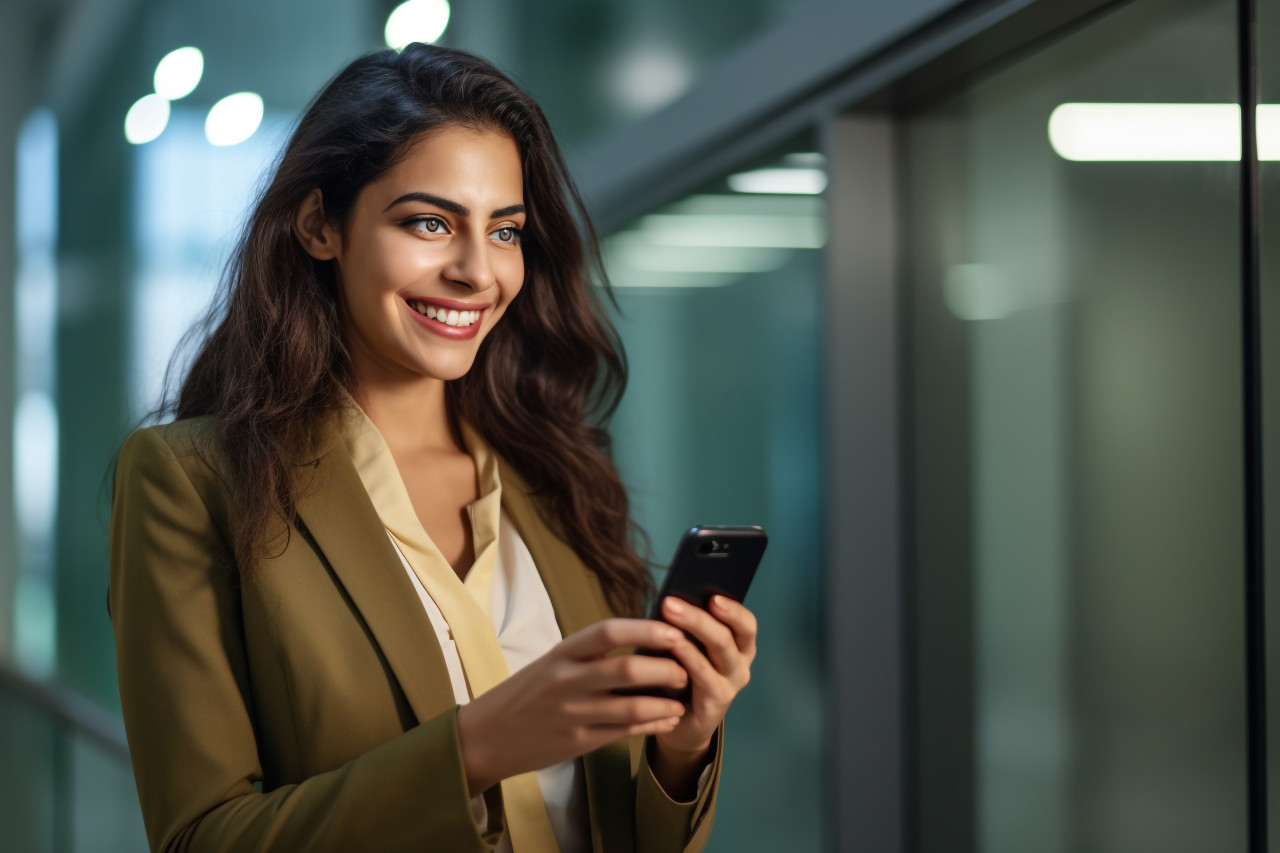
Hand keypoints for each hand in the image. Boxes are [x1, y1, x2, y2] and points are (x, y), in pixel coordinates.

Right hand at [455, 618, 690, 796]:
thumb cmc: (527, 693)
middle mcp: (566, 680)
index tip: (674, 630)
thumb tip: (643, 643)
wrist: (487, 735)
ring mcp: (571, 713)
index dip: (645, 629)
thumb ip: (590, 655)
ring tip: (682, 700)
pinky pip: (623, 733)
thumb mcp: (552, 663)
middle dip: (664, 669)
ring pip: (630, 708)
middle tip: (686, 668)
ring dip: (664, 703)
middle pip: (626, 670)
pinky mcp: (577, 742)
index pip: (607, 632)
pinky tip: (667, 720)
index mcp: (561, 653)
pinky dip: (651, 726)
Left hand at [648, 595, 756, 797]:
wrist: (682, 725)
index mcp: (739, 648)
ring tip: (668, 614)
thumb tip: (672, 600)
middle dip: (699, 615)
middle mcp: (740, 665)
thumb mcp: (691, 650)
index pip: (746, 624)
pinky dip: (687, 656)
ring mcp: (730, 684)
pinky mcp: (717, 702)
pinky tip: (672, 645)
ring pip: (719, 649)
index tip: (713, 595)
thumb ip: (689, 630)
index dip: (733, 609)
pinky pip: (703, 674)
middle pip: (729, 634)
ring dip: (693, 628)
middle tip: (670, 602)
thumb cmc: (685, 679)